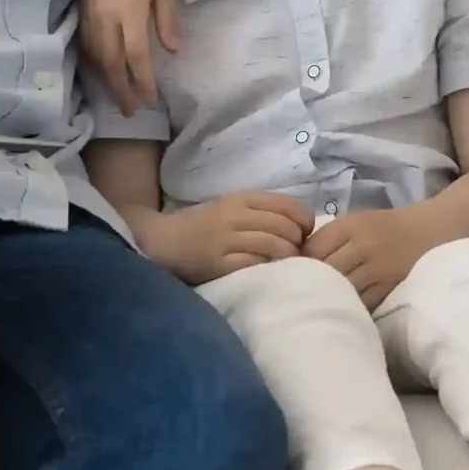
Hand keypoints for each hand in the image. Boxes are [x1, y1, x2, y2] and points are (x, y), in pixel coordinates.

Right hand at [79, 0, 180, 114]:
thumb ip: (167, 21)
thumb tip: (171, 51)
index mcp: (130, 11)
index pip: (135, 58)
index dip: (143, 83)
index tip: (151, 100)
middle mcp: (106, 16)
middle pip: (111, 64)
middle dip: (121, 90)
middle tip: (132, 111)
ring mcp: (90, 12)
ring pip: (95, 56)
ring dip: (107, 79)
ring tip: (119, 95)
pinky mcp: (82, 7)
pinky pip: (86, 43)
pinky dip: (94, 61)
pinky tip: (102, 69)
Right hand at [143, 193, 313, 284]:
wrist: (163, 240)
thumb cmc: (203, 226)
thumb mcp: (231, 208)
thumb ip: (260, 211)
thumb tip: (299, 224)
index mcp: (241, 198)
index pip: (287, 204)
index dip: (304, 219)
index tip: (306, 232)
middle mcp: (235, 215)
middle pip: (284, 225)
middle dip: (298, 241)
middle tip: (297, 251)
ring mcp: (226, 239)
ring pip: (272, 244)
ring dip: (287, 255)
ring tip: (286, 263)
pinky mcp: (218, 262)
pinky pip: (253, 263)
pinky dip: (266, 267)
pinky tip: (267, 271)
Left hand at [305, 208, 441, 310]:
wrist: (431, 231)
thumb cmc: (385, 228)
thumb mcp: (355, 222)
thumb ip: (329, 239)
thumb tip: (296, 262)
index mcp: (350, 225)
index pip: (313, 248)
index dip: (301, 262)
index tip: (295, 272)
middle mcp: (363, 244)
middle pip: (325, 270)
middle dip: (312, 282)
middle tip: (303, 293)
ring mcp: (379, 268)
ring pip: (343, 289)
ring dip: (330, 298)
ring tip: (320, 305)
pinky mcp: (391, 287)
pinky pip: (364, 303)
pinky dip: (352, 308)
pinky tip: (345, 311)